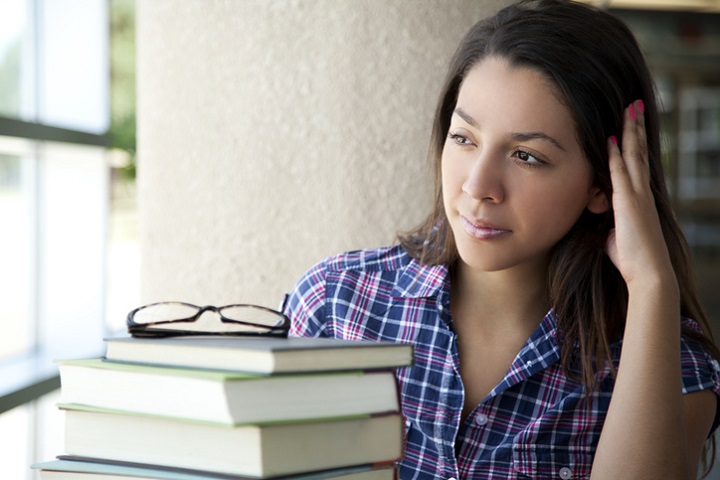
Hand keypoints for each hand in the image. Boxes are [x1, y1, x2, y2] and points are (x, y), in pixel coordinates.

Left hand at [605, 100, 674, 288]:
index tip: (631, 124)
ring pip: (633, 156)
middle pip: (638, 152)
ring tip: (630, 109)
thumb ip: (607, 223)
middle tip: (635, 105)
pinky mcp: (629, 203)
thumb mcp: (615, 235)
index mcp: (639, 198)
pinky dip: (617, 155)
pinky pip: (621, 173)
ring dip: (630, 132)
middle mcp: (642, 192)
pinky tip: (612, 138)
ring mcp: (638, 196)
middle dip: (636, 127)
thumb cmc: (632, 259)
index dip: (633, 142)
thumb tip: (597, 223)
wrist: (649, 273)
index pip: (635, 163)